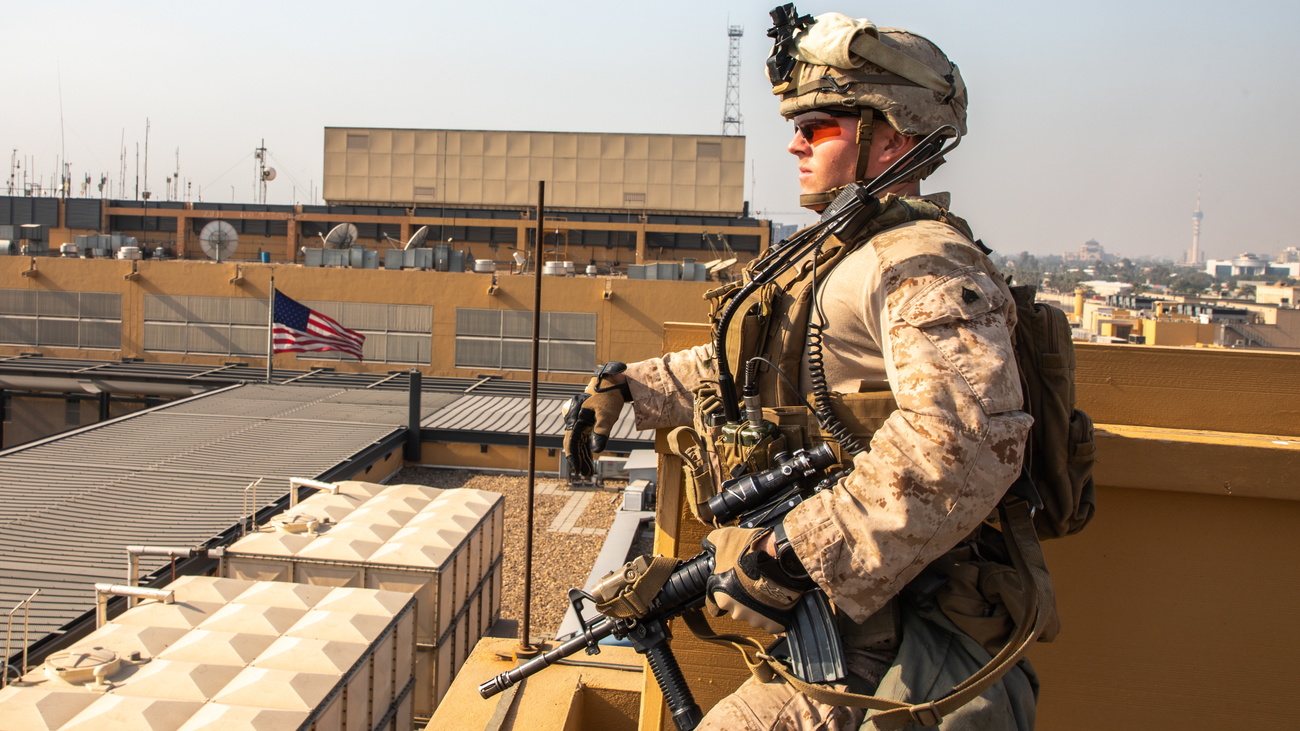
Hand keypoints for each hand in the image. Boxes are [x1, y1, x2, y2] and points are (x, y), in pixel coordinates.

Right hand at [563, 362, 630, 477]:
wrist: (612, 384)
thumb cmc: (609, 398)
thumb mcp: (607, 415)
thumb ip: (601, 432)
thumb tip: (596, 450)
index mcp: (577, 420)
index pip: (571, 443)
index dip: (574, 459)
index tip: (578, 471)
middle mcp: (576, 422)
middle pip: (574, 445)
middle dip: (579, 461)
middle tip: (585, 475)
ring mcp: (582, 422)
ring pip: (579, 443)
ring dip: (583, 456)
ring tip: (588, 471)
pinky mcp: (588, 422)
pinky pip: (585, 438)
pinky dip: (587, 448)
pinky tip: (590, 457)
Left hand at [703, 526, 803, 633]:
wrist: (783, 556)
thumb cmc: (753, 550)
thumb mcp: (726, 538)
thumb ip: (713, 542)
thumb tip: (708, 544)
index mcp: (722, 598)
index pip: (714, 606)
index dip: (723, 593)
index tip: (732, 585)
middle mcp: (738, 612)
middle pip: (737, 609)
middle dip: (742, 598)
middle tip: (751, 582)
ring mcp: (758, 620)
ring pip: (755, 616)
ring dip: (759, 606)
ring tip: (767, 587)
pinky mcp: (776, 624)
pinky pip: (772, 622)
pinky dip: (774, 614)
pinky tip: (777, 597)